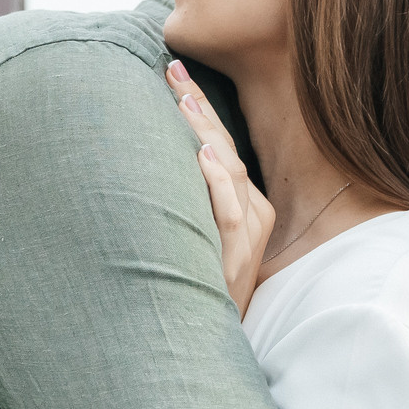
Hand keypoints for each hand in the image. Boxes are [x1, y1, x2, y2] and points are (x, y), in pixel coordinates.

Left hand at [166, 61, 272, 315]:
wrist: (206, 339)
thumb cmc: (196, 284)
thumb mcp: (192, 234)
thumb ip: (187, 200)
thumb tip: (153, 160)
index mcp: (245, 202)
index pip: (222, 143)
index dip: (200, 108)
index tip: (174, 74)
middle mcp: (254, 212)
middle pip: (227, 146)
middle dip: (199, 106)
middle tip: (172, 69)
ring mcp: (250, 234)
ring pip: (232, 171)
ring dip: (206, 132)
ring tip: (183, 99)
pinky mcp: (240, 256)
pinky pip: (231, 211)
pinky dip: (218, 180)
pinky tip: (203, 155)